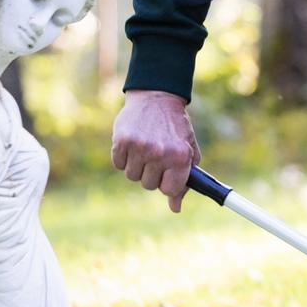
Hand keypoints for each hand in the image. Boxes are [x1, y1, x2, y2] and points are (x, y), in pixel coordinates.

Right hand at [111, 90, 198, 213]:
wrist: (157, 98)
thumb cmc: (175, 129)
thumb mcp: (187, 152)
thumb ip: (184, 181)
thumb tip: (175, 208)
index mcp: (180, 157)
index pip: (169, 190)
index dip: (167, 182)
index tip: (168, 172)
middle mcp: (160, 153)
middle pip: (148, 185)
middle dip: (152, 173)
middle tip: (157, 154)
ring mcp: (140, 147)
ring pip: (132, 176)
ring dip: (137, 165)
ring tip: (145, 146)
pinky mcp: (122, 140)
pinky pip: (118, 163)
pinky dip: (123, 156)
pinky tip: (133, 142)